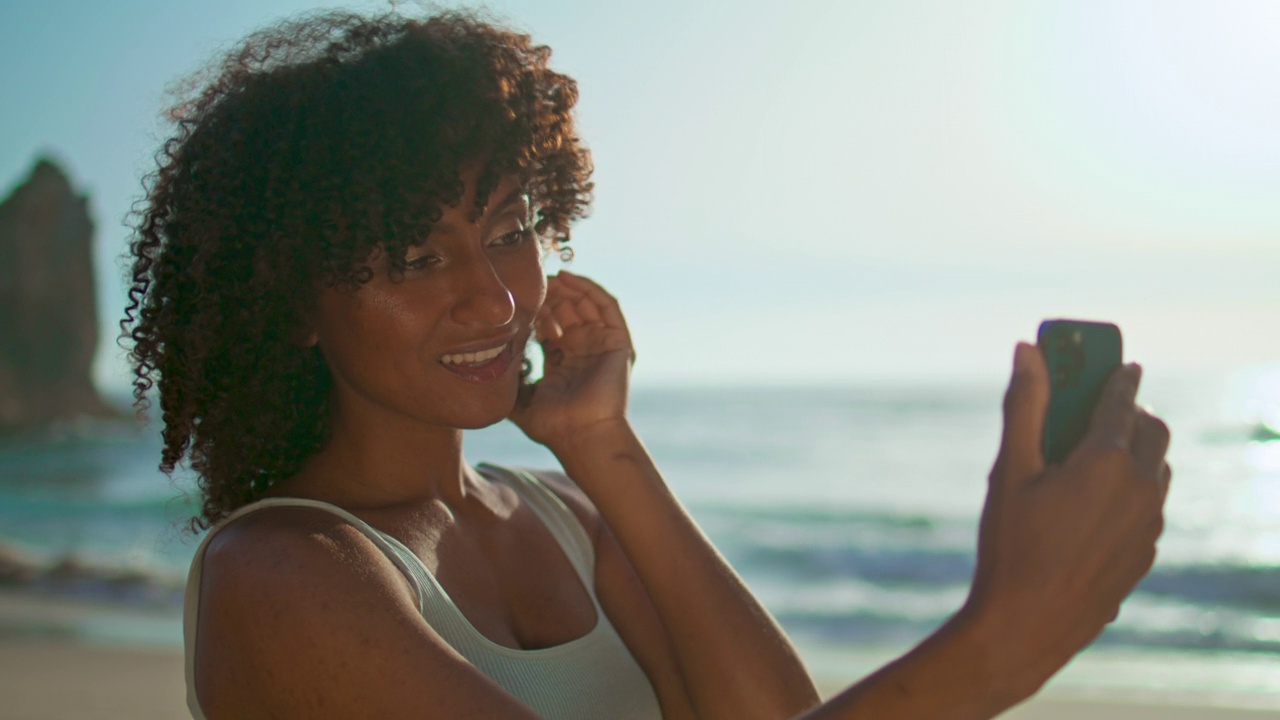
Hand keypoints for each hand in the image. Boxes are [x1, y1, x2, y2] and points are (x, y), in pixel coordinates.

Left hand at [508, 271, 634, 448]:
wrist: (582, 435)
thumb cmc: (553, 425)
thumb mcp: (520, 400)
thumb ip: (506, 383)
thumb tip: (482, 368)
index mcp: (564, 363)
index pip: (550, 325)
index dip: (534, 310)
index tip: (517, 300)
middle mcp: (584, 351)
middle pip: (567, 310)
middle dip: (549, 295)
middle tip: (530, 284)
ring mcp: (603, 345)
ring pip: (586, 303)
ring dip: (566, 288)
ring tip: (547, 278)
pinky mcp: (618, 343)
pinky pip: (607, 306)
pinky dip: (589, 289)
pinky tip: (567, 279)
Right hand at [963, 342, 1170, 695]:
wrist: (1027, 626)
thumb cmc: (1011, 545)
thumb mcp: (1010, 470)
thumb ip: (1024, 404)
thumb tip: (1028, 350)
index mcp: (1106, 460)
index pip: (1123, 399)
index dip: (1120, 376)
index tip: (1121, 364)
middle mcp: (1140, 488)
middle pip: (1154, 432)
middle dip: (1134, 413)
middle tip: (1104, 409)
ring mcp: (1148, 525)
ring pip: (1157, 471)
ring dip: (1137, 452)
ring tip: (1098, 455)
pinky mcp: (1145, 553)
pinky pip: (1149, 507)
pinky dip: (1133, 490)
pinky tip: (1095, 505)